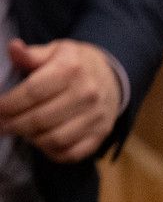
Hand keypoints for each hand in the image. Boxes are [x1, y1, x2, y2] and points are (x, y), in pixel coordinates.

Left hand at [0, 40, 122, 163]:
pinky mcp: (101, 134)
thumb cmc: (75, 64)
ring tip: (20, 132)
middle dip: (14, 124)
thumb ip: (31, 54)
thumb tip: (14, 48)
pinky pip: (72, 153)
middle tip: (1, 125)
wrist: (112, 78)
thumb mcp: (54, 50)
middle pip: (40, 118)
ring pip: (55, 139)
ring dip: (31, 138)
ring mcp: (95, 117)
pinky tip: (41, 142)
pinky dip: (52, 152)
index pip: (32, 92)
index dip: (9, 104)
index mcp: (71, 69)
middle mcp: (86, 94)